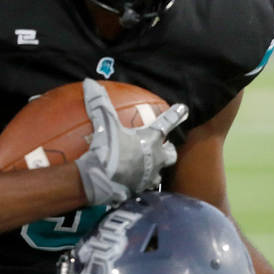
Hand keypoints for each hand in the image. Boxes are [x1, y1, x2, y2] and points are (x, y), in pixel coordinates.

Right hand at [75, 78, 187, 204]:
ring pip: (160, 173)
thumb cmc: (106, 150)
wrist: (99, 181)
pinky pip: (144, 187)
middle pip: (171, 154)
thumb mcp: (103, 123)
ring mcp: (149, 177)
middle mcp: (155, 158)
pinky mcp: (140, 191)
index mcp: (150, 139)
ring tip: (148, 167)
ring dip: (156, 169)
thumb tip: (89, 82)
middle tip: (163, 147)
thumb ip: (99, 103)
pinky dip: (139, 184)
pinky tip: (132, 183)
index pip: (167, 123)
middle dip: (169, 149)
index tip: (184, 109)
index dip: (176, 115)